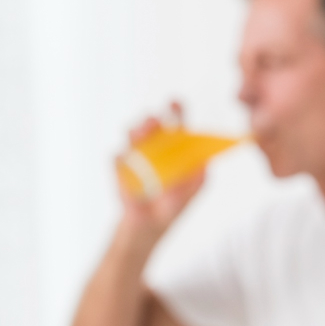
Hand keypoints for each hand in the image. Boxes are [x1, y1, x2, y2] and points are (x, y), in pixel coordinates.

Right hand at [117, 101, 204, 237]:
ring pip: (131, 134)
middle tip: (155, 121)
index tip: (175, 102)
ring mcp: (134, 154)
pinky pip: (117, 158)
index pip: (175, 122)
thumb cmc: (175, 201)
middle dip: (151, 120)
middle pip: (150, 124)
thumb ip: (201, 173)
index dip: (175, 110)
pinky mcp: (119, 167)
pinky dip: (122, 158)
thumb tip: (206, 160)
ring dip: (136, 132)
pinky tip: (126, 161)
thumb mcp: (195, 187)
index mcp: (173, 145)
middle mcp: (153, 144)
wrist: (153, 222)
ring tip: (141, 134)